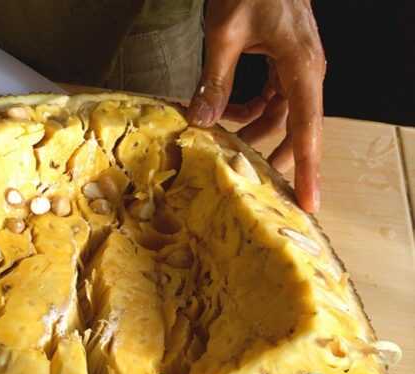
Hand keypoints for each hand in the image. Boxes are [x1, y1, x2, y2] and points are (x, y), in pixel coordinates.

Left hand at [186, 0, 325, 212]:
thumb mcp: (225, 35)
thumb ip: (215, 81)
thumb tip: (201, 122)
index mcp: (302, 67)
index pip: (308, 128)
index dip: (308, 168)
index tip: (309, 201)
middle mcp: (306, 72)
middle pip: (297, 129)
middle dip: (276, 156)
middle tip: (252, 182)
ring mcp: (296, 69)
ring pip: (281, 117)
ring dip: (254, 132)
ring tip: (225, 147)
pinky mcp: (283, 64)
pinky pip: (271, 99)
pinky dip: (249, 111)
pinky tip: (226, 114)